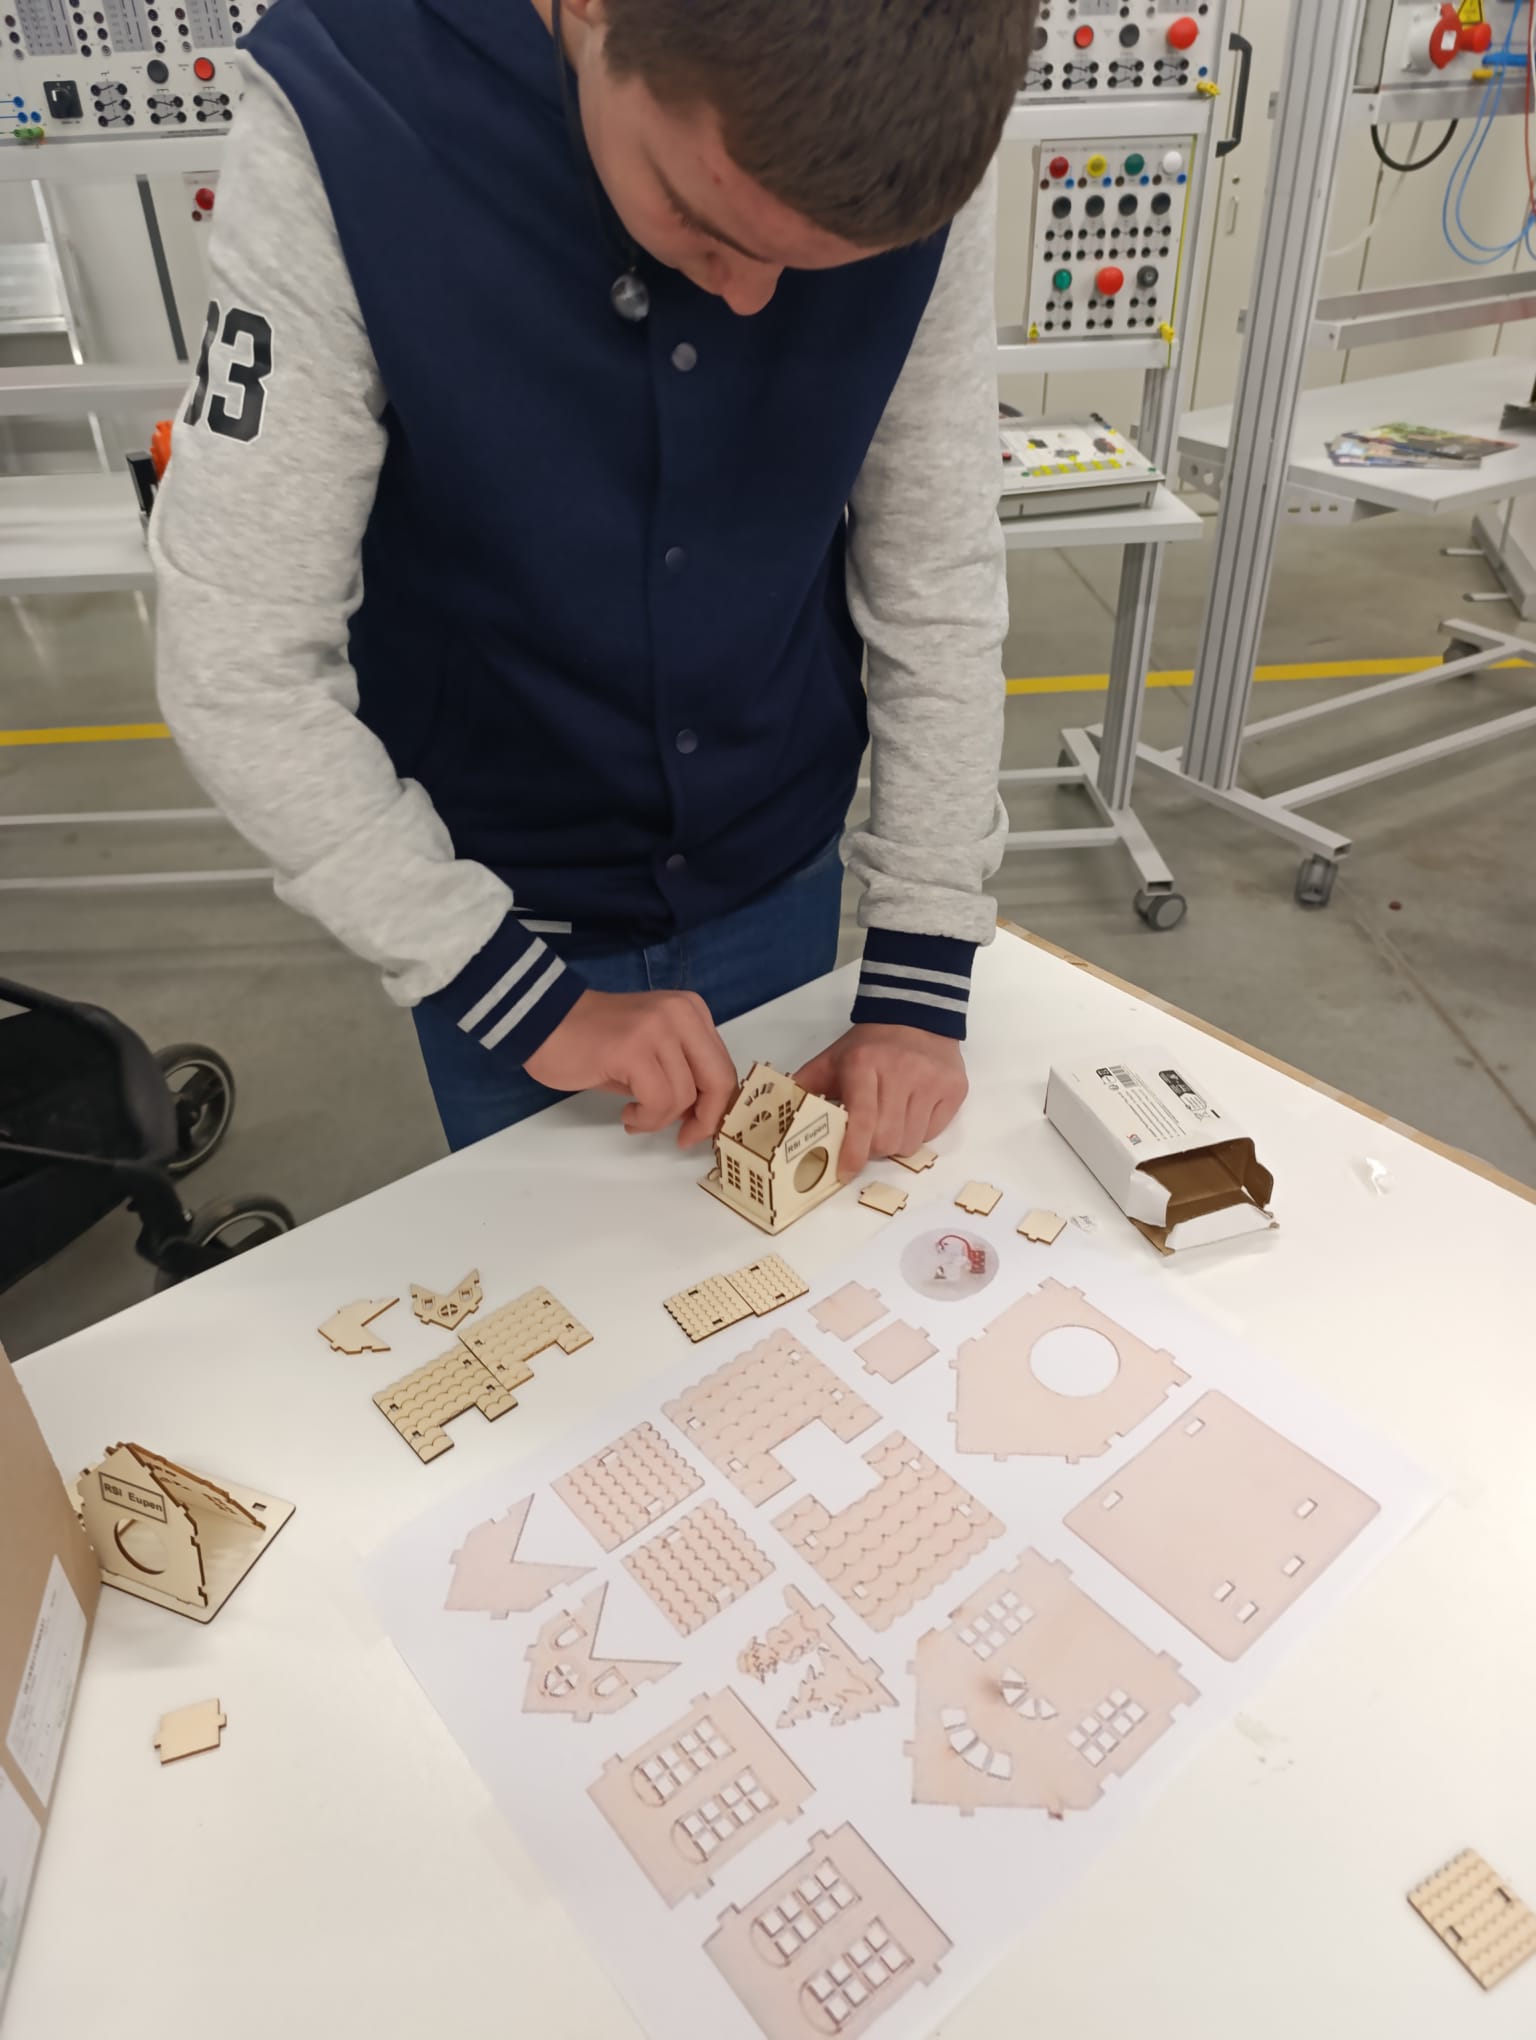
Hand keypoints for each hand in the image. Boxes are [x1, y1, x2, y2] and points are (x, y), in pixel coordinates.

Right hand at [525, 989, 737, 1146]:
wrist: (541, 1021)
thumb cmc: (592, 1040)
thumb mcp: (649, 1051)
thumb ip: (680, 1073)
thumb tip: (702, 1114)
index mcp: (691, 1011)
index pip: (723, 1066)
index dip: (716, 1106)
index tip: (696, 1127)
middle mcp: (681, 1014)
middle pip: (718, 1080)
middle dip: (705, 1119)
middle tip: (683, 1137)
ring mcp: (658, 1029)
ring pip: (685, 1096)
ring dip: (660, 1119)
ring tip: (633, 1115)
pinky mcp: (634, 1049)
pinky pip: (659, 1101)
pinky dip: (645, 1118)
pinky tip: (626, 1114)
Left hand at [794, 1025, 966, 1179]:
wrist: (916, 1015)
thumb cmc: (869, 1046)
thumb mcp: (832, 1059)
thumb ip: (805, 1087)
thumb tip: (779, 1119)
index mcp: (864, 1064)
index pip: (862, 1119)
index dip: (853, 1151)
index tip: (844, 1171)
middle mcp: (902, 1072)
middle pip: (886, 1139)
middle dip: (872, 1148)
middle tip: (866, 1137)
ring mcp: (932, 1081)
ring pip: (911, 1142)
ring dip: (895, 1142)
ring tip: (890, 1120)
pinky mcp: (954, 1089)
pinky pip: (933, 1133)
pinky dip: (918, 1132)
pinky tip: (911, 1111)